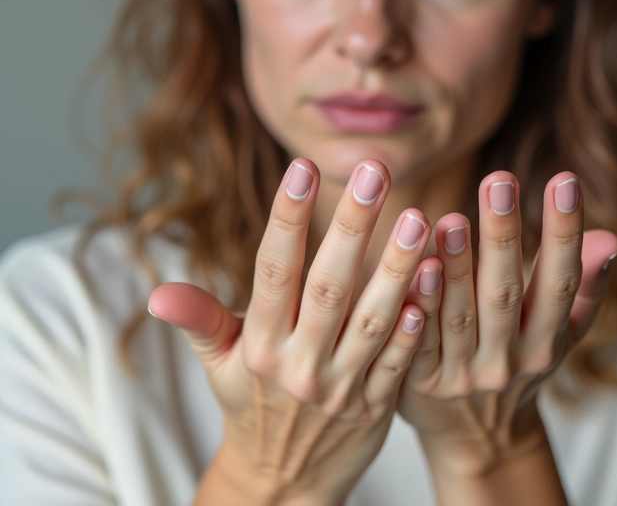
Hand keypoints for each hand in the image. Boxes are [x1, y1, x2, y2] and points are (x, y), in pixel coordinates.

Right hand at [148, 158, 435, 504]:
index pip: (273, 269)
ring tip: (419, 218)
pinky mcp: (374, 407)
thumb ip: (200, 320)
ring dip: (397, 269)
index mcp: (259, 342)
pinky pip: (398, 361)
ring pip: (371, 319)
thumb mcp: (219, 364)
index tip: (303, 166)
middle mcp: (298, 363)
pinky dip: (415, 324)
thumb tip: (157, 292)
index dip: (287, 217)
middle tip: (376, 170)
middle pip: (328, 284)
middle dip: (352, 225)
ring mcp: (340, 387)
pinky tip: (435, 280)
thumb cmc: (249, 405)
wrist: (283, 483)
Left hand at [398, 171, 616, 476]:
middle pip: (506, 292)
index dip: (564, 232)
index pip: (561, 281)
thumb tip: (613, 240)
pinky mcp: (422, 382)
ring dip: (457, 267)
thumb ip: (584, 287)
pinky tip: (416, 267)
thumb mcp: (558, 331)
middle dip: (504, 235)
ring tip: (453, 218)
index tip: (564, 179)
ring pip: (461, 316)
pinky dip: (421, 306)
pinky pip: (419, 342)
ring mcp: (465, 374)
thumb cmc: (520, 360)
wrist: (477, 436)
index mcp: (548, 340)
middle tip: (500, 180)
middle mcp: (510, 359)